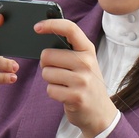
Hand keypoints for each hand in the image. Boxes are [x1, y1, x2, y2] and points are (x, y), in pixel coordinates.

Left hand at [33, 18, 118, 137]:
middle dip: (46, 64)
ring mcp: (82, 80)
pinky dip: (53, 93)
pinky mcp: (76, 97)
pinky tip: (65, 95)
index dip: (51, 25)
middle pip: (48, 55)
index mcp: (88, 50)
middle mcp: (87, 63)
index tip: (37, 27)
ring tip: (65, 85)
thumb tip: (45, 33)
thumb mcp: (85, 63)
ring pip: (46, 73)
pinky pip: (50, 89)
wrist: (100, 113)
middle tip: (58, 71)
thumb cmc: (87, 84)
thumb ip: (70, 50)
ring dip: (50, 80)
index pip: (70, 29)